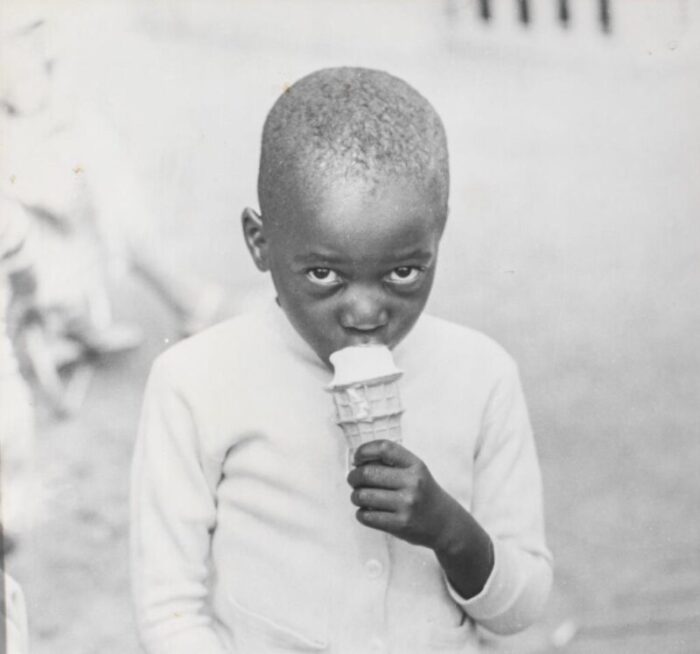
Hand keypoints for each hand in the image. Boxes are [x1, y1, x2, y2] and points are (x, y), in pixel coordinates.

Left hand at [347, 440, 462, 550]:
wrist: (445, 523)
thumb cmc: (423, 493)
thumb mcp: (415, 472)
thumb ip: (392, 463)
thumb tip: (357, 462)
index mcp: (415, 465)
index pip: (385, 448)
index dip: (364, 450)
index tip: (357, 458)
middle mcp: (413, 483)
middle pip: (368, 473)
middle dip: (353, 476)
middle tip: (353, 480)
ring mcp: (407, 504)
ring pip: (363, 496)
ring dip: (355, 496)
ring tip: (359, 497)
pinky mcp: (400, 524)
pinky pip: (367, 516)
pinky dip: (361, 514)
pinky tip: (366, 512)